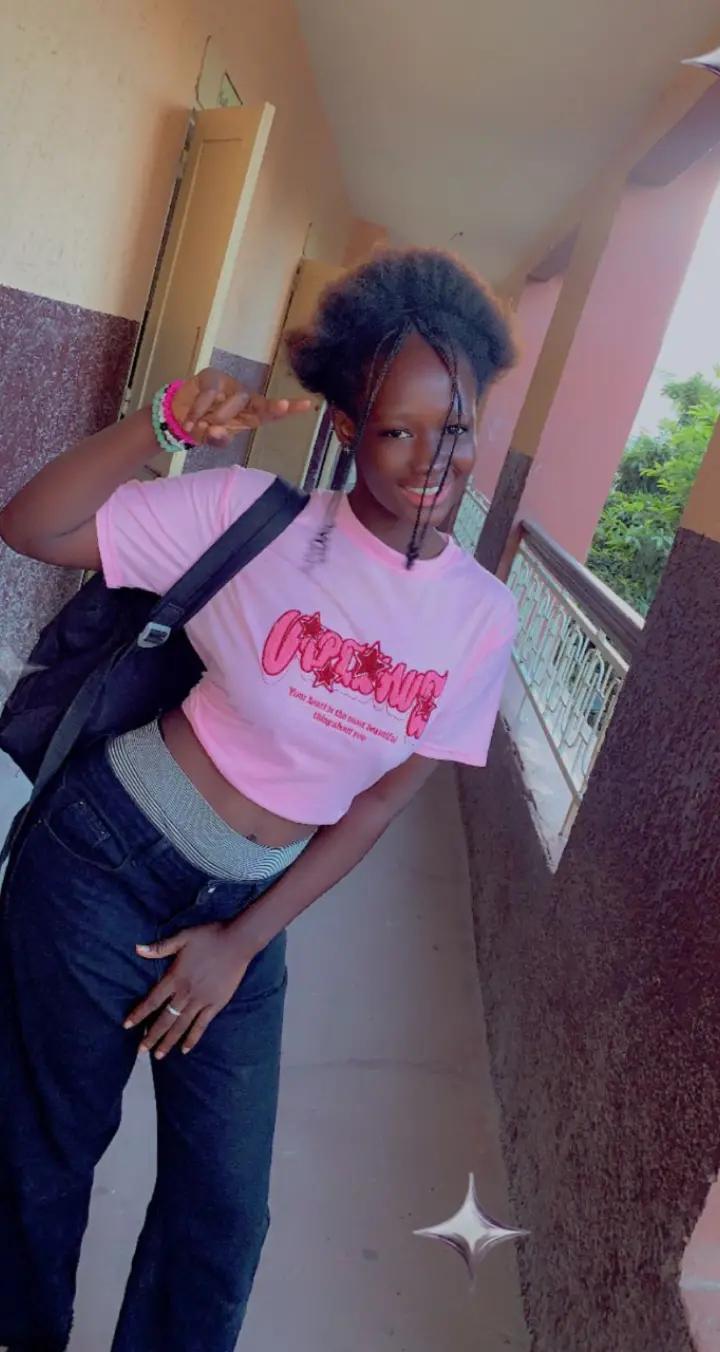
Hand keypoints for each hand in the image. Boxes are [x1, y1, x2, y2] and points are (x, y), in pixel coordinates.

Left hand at [124, 922, 253, 1057]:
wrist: (237, 942)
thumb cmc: (209, 936)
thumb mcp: (183, 937)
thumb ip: (160, 947)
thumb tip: (137, 948)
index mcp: (175, 977)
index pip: (153, 1000)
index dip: (139, 1013)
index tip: (127, 1025)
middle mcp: (186, 993)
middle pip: (165, 1019)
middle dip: (151, 1036)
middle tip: (141, 1050)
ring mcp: (201, 1000)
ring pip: (181, 1025)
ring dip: (168, 1041)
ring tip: (158, 1055)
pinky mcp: (216, 1004)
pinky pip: (201, 1025)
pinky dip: (192, 1038)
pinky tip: (185, 1050)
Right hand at [171, 368, 313, 445]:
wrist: (178, 415)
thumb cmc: (204, 428)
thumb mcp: (214, 440)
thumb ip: (218, 439)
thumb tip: (215, 430)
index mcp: (250, 415)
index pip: (272, 412)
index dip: (290, 409)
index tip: (308, 405)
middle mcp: (244, 398)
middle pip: (259, 403)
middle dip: (260, 411)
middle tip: (255, 416)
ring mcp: (229, 384)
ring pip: (235, 400)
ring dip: (217, 417)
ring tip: (201, 428)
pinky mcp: (212, 376)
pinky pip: (210, 393)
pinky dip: (198, 411)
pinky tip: (190, 423)